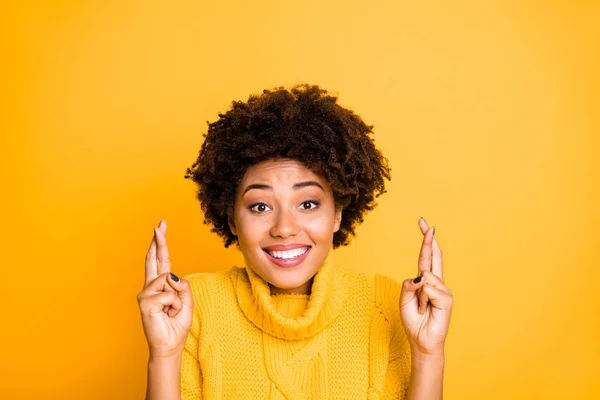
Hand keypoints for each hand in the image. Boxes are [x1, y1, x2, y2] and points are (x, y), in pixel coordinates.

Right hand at [137, 220, 193, 358]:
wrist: (169, 345)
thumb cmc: (176, 325)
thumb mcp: (187, 302)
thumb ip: (183, 287)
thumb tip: (172, 277)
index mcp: (160, 285)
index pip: (160, 260)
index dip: (160, 244)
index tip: (160, 227)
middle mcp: (150, 287)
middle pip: (154, 259)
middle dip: (158, 241)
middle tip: (160, 223)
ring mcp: (145, 294)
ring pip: (169, 281)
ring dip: (177, 298)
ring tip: (171, 311)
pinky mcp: (145, 303)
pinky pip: (169, 294)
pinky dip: (174, 305)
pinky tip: (167, 314)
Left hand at [399, 217, 452, 355]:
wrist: (421, 339)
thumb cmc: (413, 319)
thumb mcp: (404, 299)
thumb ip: (409, 284)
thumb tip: (422, 275)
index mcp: (425, 280)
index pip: (426, 256)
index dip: (426, 240)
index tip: (424, 224)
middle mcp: (436, 282)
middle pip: (433, 256)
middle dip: (428, 239)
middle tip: (425, 223)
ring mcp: (443, 289)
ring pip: (425, 277)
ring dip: (418, 294)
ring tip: (421, 307)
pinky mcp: (447, 298)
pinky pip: (428, 289)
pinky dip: (423, 299)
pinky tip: (427, 309)